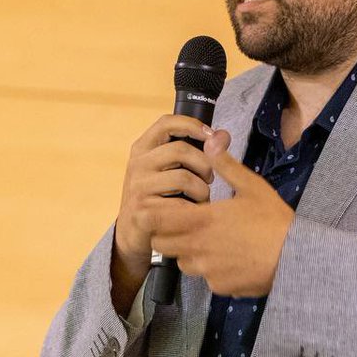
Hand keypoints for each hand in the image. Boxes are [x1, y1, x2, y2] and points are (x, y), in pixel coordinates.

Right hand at [111, 115, 214, 311]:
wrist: (134, 233)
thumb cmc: (159, 197)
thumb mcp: (172, 169)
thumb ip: (197, 151)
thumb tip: (222, 136)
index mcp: (143, 148)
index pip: (166, 123)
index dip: (192, 125)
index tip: (210, 135)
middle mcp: (138, 164)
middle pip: (181, 150)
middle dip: (204, 164)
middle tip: (209, 179)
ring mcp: (138, 188)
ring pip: (184, 178)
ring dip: (202, 191)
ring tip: (201, 199)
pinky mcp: (143, 211)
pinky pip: (180, 205)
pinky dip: (193, 210)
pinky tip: (192, 214)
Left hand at [150, 130, 294, 296]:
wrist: (296, 257)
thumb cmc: (274, 219)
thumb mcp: (251, 186)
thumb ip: (225, 165)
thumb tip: (211, 140)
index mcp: (201, 220)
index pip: (155, 219)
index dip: (155, 213)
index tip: (166, 208)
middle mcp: (197, 248)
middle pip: (161, 244)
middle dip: (167, 234)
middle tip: (186, 225)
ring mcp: (207, 270)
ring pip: (182, 263)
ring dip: (188, 253)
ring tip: (211, 242)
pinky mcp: (218, 287)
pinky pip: (204, 278)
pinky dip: (211, 270)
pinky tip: (230, 259)